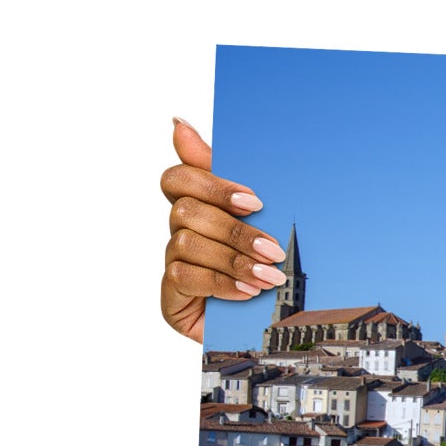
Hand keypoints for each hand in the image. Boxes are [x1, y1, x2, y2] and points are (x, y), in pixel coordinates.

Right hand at [159, 118, 283, 342]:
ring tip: (269, 276)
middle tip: (273, 249)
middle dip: (234, 230)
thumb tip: (178, 123)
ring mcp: (173, 263)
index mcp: (200, 206)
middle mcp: (180, 231)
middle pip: (185, 211)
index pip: (178, 178)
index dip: (212, 185)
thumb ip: (231, 174)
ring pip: (187, 243)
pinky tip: (248, 292)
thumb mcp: (263, 218)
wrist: (274, 323)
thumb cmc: (267, 264)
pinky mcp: (171, 296)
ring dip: (233, 259)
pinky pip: (184, 277)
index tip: (255, 201)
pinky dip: (221, 283)